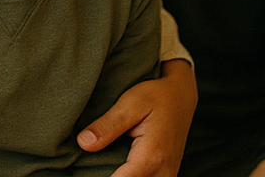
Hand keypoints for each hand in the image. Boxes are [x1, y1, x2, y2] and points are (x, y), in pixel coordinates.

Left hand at [76, 58, 195, 176]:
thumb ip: (107, 126)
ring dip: (121, 176)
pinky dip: (132, 176)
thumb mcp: (130, 103)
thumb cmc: (156, 96)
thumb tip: (83, 143)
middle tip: (90, 166)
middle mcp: (163, 172)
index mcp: (151, 157)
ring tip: (103, 166)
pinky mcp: (166, 175)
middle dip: (110, 176)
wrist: (182, 96)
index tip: (84, 172)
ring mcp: (167, 176)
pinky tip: (117, 168)